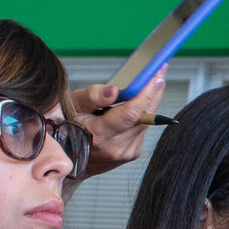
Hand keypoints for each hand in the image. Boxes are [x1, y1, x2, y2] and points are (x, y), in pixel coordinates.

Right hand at [69, 63, 167, 177]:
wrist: (70, 157)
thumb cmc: (69, 127)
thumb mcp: (73, 106)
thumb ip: (92, 96)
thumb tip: (114, 90)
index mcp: (100, 135)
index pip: (131, 113)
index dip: (147, 93)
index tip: (157, 76)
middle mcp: (116, 147)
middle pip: (145, 115)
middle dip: (154, 91)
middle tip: (159, 70)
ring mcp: (127, 151)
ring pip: (147, 120)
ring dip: (149, 101)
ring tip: (149, 82)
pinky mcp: (133, 152)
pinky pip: (143, 127)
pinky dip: (143, 113)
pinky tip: (138, 103)